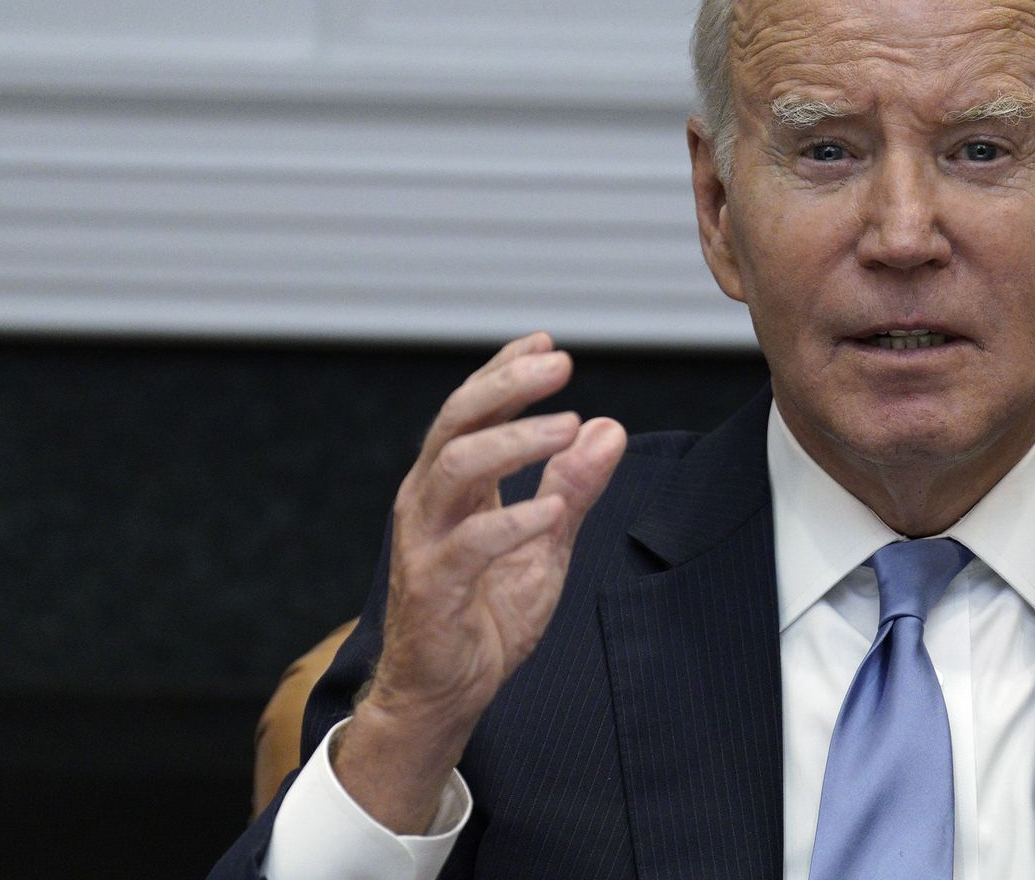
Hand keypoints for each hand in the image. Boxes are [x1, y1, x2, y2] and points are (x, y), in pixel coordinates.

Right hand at [335, 332, 626, 831]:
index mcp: (451, 485)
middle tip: (559, 364)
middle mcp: (428, 501)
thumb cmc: (487, 612)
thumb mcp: (546, 544)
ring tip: (567, 427)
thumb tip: (609, 429)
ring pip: (456, 467)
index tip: (547, 342)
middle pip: (456, 421)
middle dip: (506, 384)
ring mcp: (425, 541)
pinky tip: (551, 510)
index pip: (471, 409)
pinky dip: (513, 521)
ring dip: (514, 440)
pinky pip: (469, 543)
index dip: (505, 370)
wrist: (446, 691)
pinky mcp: (432, 587)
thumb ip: (573, 488)